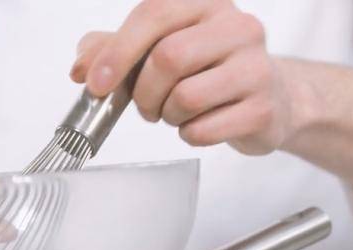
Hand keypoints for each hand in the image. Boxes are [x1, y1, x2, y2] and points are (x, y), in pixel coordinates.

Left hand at [70, 0, 294, 154]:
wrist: (272, 97)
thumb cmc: (208, 69)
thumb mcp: (159, 48)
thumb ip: (114, 49)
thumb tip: (81, 68)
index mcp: (206, 3)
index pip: (153, 14)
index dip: (118, 51)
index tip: (95, 84)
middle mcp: (237, 26)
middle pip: (168, 58)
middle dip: (144, 93)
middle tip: (146, 107)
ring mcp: (256, 66)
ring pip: (185, 97)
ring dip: (167, 115)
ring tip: (176, 112)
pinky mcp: (263, 108)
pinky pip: (203, 129)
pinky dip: (189, 134)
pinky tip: (200, 124)